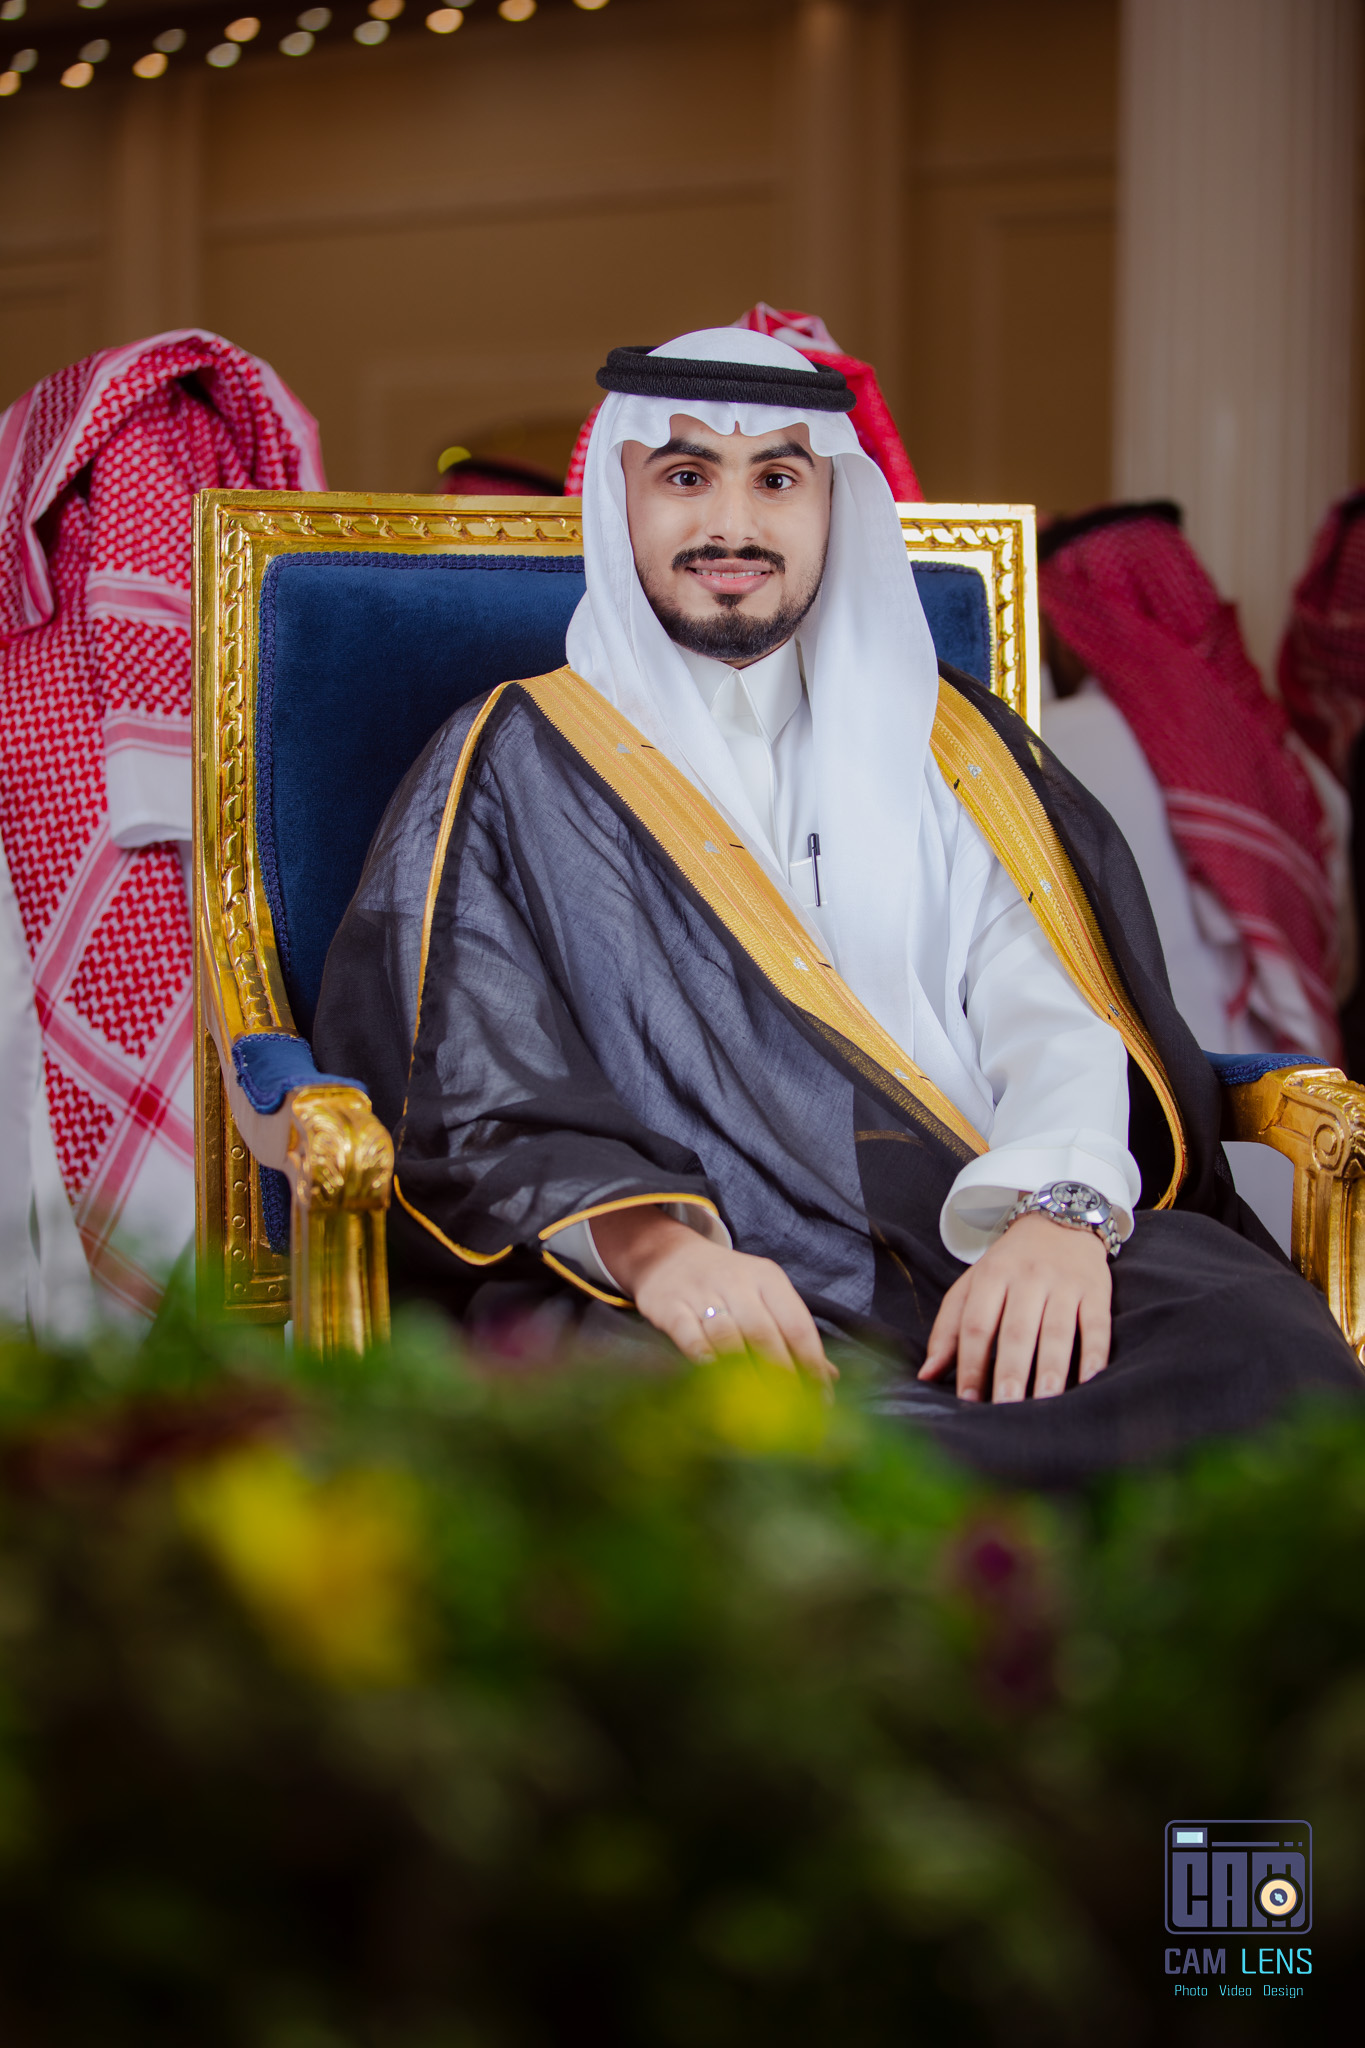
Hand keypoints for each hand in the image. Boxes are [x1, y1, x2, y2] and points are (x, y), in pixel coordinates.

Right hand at [591, 1206, 835, 1387]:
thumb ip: (793, 1331)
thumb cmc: (725, 1283)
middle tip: (790, 1414)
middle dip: (781, 1376)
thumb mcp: (763, 1294)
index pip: (797, 1325)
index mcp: (768, 1279)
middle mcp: (738, 1282)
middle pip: (765, 1333)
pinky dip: (702, 1355)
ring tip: (757, 1409)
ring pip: (728, 1335)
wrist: (667, 1254)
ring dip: (743, 1373)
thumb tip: (830, 1376)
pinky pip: (688, 1332)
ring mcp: (702, 1292)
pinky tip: (712, 1377)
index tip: (820, 1400)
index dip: (811, 1365)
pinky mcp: (670, 1304)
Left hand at [917, 1211, 1110, 1402]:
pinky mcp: (1096, 1291)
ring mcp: (1064, 1284)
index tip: (968, 1399)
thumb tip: (927, 1375)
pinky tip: (1090, 1381)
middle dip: (1010, 1371)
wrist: (1060, 1220)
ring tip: (1046, 1402)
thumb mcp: (972, 1284)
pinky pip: (1097, 1325)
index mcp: (991, 1275)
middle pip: (1016, 1330)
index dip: (970, 1362)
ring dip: (1052, 1368)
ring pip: (1057, 1330)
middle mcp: (1028, 1278)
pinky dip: (1095, 1354)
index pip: (976, 1324)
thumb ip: (949, 1328)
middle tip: (1006, 1408)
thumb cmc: (1009, 1264)